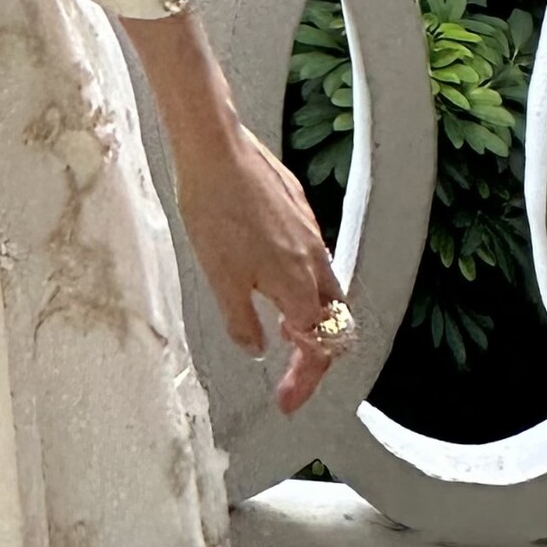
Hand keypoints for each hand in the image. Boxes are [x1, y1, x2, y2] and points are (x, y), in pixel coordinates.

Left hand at [172, 116, 352, 412]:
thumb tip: (256, 347)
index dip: (304, 381)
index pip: (318, 349)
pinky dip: (298, 281)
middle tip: (287, 367)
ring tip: (278, 325)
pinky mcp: (297, 206)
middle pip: (333, 320)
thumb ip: (243, 322)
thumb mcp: (220, 279)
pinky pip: (310, 256)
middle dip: (315, 350)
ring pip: (324, 287)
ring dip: (307, 314)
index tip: (287, 400)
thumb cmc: (214, 209)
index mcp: (299, 284)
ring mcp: (308, 230)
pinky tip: (267, 274)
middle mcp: (314, 258)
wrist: (213, 146)